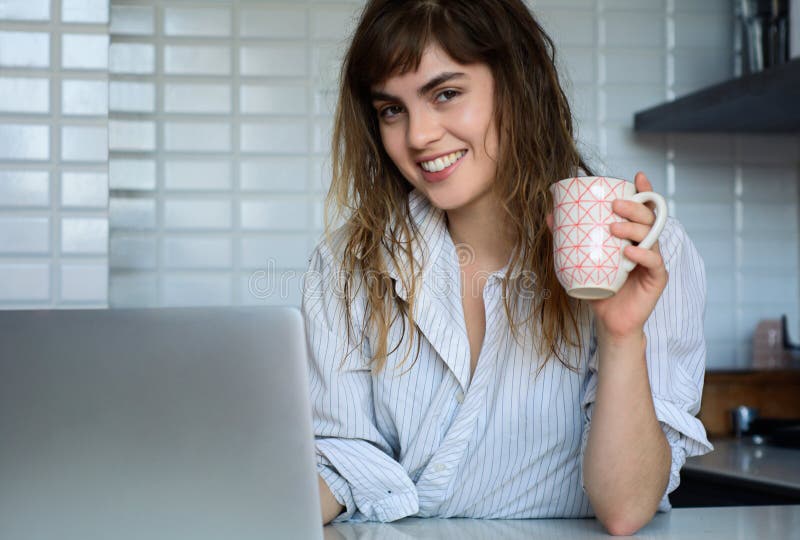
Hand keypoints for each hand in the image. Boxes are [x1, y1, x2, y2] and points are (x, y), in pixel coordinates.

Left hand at [546, 172, 667, 342]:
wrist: (609, 320)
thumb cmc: (598, 288)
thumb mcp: (582, 260)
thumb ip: (570, 238)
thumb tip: (550, 216)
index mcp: (633, 235)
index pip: (642, 209)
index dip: (643, 191)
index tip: (636, 177)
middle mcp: (647, 243)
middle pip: (648, 218)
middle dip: (634, 207)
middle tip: (615, 205)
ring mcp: (654, 260)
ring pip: (652, 236)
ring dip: (635, 228)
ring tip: (615, 228)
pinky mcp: (657, 278)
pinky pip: (654, 262)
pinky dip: (643, 255)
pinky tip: (628, 252)